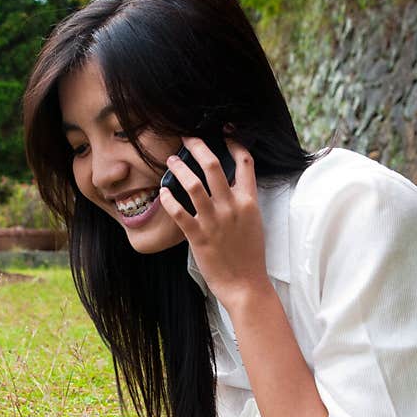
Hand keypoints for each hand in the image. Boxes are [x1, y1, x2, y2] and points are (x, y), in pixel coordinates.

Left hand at [159, 137, 271, 311]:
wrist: (246, 285)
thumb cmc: (249, 256)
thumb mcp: (253, 222)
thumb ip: (242, 202)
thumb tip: (230, 185)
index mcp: (249, 202)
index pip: (246, 162)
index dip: (235, 143)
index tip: (224, 132)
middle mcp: (232, 207)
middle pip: (213, 166)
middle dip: (198, 147)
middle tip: (186, 138)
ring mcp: (214, 221)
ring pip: (194, 185)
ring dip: (179, 169)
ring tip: (170, 161)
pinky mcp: (198, 237)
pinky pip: (179, 213)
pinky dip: (169, 199)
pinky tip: (163, 192)